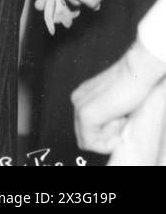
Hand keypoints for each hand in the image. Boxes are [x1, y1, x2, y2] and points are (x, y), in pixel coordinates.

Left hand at [73, 39, 165, 153]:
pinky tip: (121, 121)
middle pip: (85, 136)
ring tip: (123, 117)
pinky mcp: (86, 115)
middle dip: (106, 136)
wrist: (136, 71)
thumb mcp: (115, 104)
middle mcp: (76, 101)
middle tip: (123, 120)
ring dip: (109, 137)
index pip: (86, 129)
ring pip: (88, 141)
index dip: (107, 133)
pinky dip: (109, 141)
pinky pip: (92, 143)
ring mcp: (79, 108)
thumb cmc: (133, 85)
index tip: (123, 120)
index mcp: (82, 97)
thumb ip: (108, 116)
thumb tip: (109, 134)